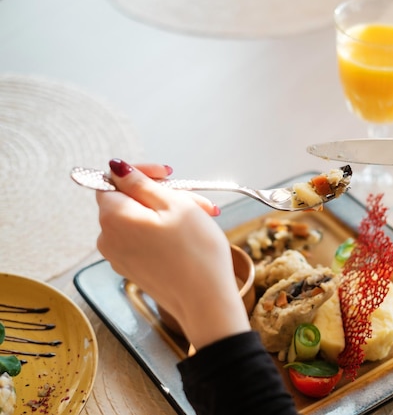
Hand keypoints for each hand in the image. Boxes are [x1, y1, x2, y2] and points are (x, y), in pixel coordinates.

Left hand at [95, 159, 250, 347]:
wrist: (206, 301)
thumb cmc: (196, 252)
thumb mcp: (175, 204)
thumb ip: (141, 183)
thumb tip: (117, 168)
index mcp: (114, 217)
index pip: (112, 180)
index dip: (140, 173)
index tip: (166, 173)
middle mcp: (108, 238)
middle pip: (129, 201)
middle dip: (161, 194)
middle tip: (195, 198)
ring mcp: (119, 257)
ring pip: (139, 220)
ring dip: (167, 213)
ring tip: (200, 217)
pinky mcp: (133, 269)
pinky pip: (142, 240)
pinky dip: (163, 232)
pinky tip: (189, 236)